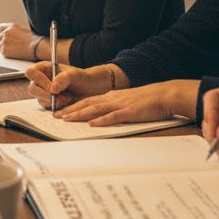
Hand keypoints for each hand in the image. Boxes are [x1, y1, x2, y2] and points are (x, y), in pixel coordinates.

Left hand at [0, 22, 37, 59]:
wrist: (36, 47)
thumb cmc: (33, 40)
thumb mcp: (23, 31)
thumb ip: (15, 31)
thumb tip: (11, 36)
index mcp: (11, 26)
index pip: (1, 27)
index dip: (3, 31)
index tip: (4, 35)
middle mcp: (6, 33)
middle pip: (0, 36)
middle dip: (5, 40)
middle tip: (12, 45)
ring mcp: (4, 41)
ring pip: (1, 45)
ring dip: (6, 47)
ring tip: (16, 49)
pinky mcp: (4, 50)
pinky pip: (3, 52)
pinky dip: (7, 53)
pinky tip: (15, 53)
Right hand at [25, 63, 112, 109]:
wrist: (90, 89)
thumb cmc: (82, 78)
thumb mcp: (75, 75)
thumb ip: (64, 78)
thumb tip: (53, 87)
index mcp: (44, 68)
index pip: (31, 72)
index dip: (39, 80)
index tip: (53, 87)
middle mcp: (41, 79)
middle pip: (32, 89)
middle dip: (47, 95)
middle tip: (61, 97)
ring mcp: (44, 91)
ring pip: (40, 99)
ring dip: (55, 101)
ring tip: (68, 98)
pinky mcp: (48, 102)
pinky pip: (47, 107)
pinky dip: (57, 107)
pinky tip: (67, 102)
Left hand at [55, 79, 198, 125]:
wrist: (163, 95)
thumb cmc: (146, 100)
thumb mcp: (126, 101)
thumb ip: (113, 107)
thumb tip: (100, 116)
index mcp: (111, 96)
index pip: (87, 101)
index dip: (72, 106)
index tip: (60, 112)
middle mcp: (112, 99)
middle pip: (86, 104)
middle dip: (70, 110)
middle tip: (55, 116)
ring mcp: (120, 105)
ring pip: (95, 109)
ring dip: (80, 114)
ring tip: (67, 119)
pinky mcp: (129, 112)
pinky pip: (113, 116)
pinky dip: (101, 120)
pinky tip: (92, 124)